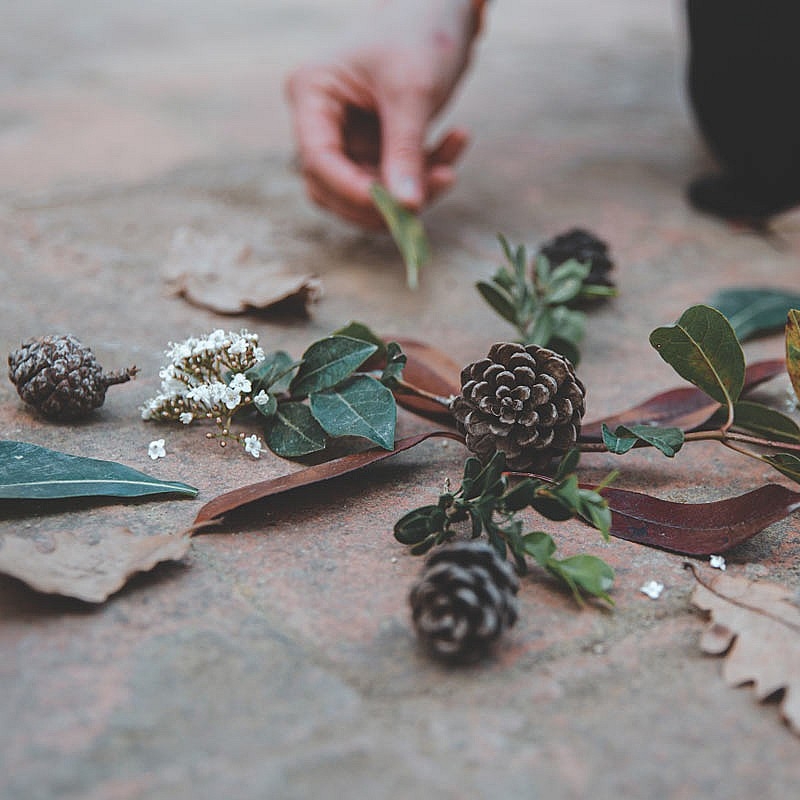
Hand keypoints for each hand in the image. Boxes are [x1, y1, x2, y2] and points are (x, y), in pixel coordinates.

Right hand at [285, 0, 482, 227]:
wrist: (441, 10)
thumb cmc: (421, 33)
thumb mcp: (413, 92)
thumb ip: (406, 151)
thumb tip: (406, 208)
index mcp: (312, 93)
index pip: (318, 159)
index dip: (352, 190)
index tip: (395, 206)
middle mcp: (319, 120)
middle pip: (334, 187)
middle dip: (386, 199)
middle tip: (440, 183)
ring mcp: (344, 138)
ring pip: (364, 193)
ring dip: (411, 192)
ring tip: (452, 167)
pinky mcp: (370, 149)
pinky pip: (391, 181)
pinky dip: (425, 174)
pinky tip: (457, 140)